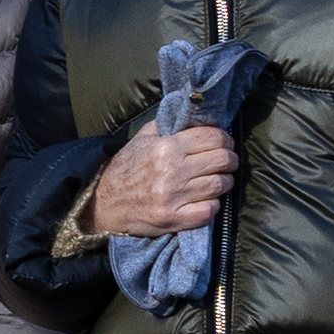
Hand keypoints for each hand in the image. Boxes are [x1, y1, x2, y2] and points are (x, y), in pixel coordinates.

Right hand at [85, 122, 236, 239]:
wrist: (103, 203)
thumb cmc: (125, 168)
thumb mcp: (141, 139)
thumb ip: (167, 125)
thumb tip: (191, 115)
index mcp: (165, 147)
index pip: (212, 137)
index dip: (225, 139)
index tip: (226, 143)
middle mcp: (172, 171)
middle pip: (221, 160)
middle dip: (230, 160)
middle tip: (228, 161)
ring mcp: (174, 197)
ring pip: (220, 185)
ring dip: (225, 182)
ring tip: (219, 180)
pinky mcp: (174, 219)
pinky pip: (209, 210)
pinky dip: (213, 205)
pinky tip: (206, 200)